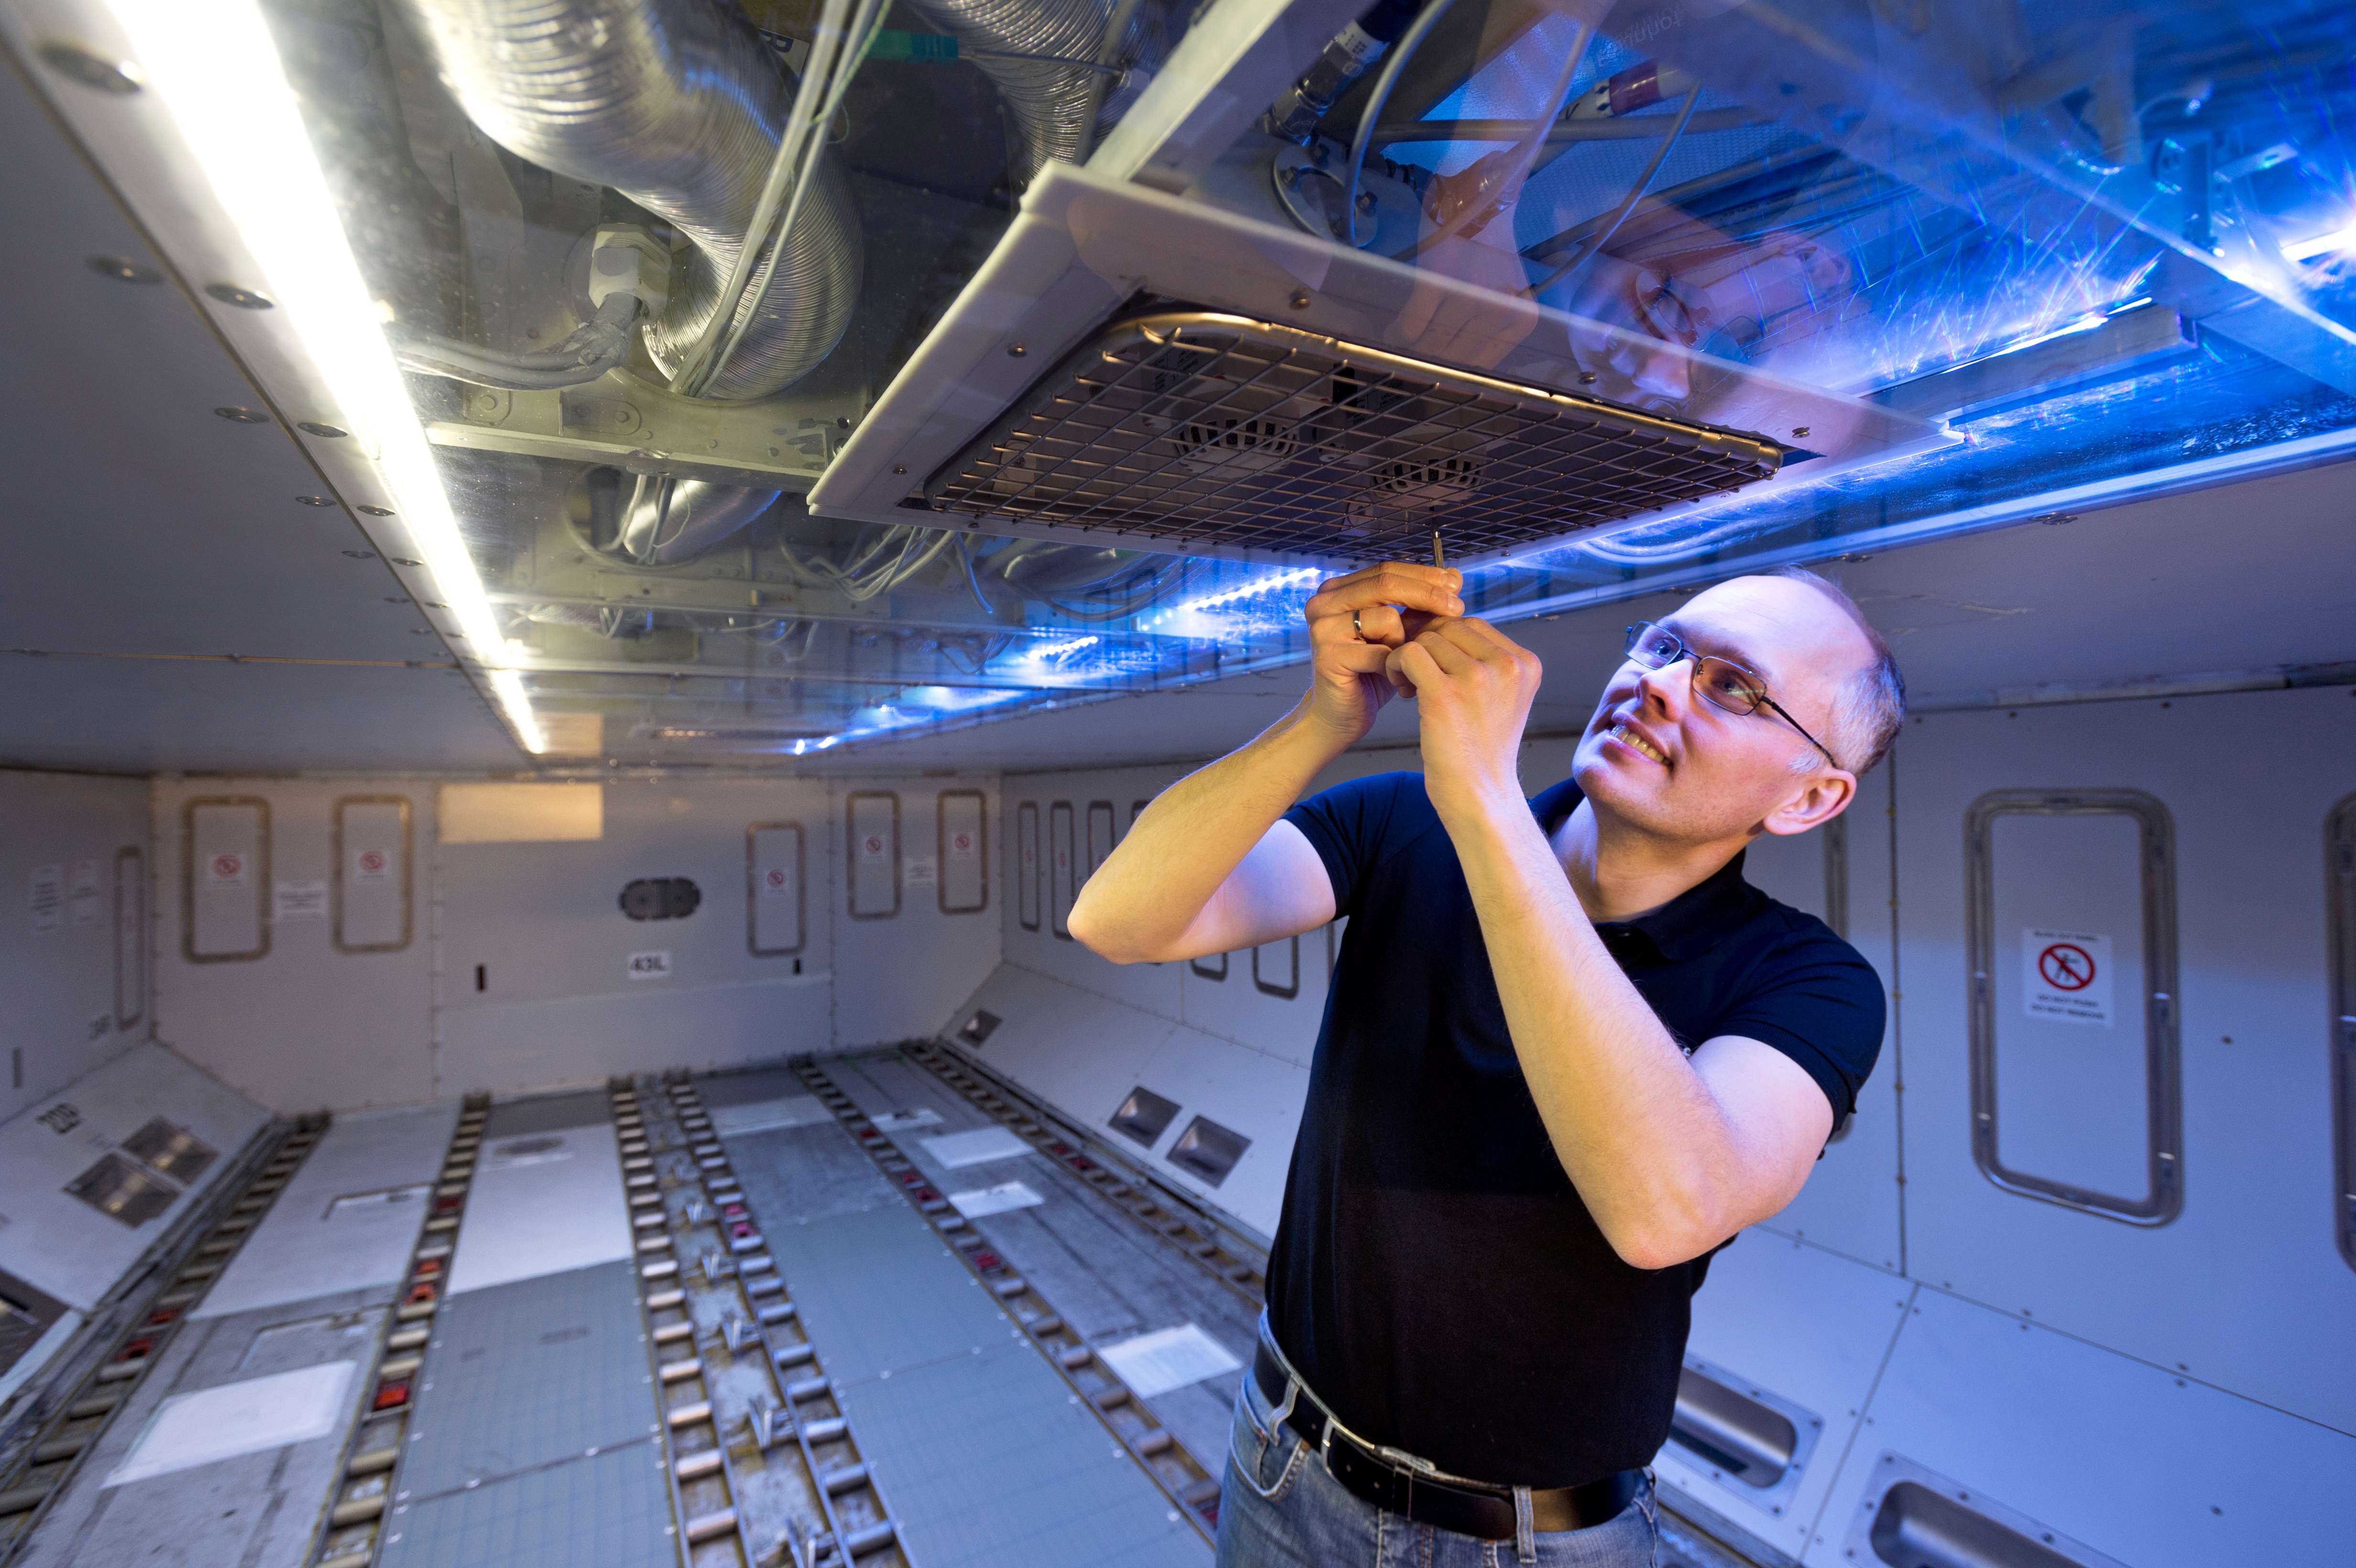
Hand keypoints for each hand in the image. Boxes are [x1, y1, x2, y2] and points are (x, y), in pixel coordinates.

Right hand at [1299, 562, 1463, 744]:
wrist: (1341, 715)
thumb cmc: (1371, 673)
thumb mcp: (1398, 632)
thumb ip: (1417, 604)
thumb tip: (1454, 576)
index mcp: (1338, 590)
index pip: (1386, 570)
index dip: (1423, 575)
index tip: (1456, 584)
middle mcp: (1324, 602)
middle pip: (1386, 584)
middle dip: (1427, 595)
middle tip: (1456, 609)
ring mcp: (1323, 628)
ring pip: (1386, 617)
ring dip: (1406, 641)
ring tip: (1406, 664)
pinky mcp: (1329, 656)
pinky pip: (1381, 652)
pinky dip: (1396, 667)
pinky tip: (1398, 681)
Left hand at [1385, 618, 1542, 819]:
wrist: (1480, 796)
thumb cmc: (1481, 749)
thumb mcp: (1500, 697)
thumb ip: (1483, 659)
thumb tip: (1440, 620)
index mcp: (1526, 663)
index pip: (1473, 624)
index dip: (1444, 639)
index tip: (1436, 668)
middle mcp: (1508, 665)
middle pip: (1449, 626)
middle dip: (1426, 645)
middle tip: (1416, 676)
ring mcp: (1478, 678)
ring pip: (1427, 638)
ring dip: (1408, 657)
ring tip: (1410, 687)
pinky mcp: (1446, 695)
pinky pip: (1409, 654)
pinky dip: (1395, 665)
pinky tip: (1401, 689)